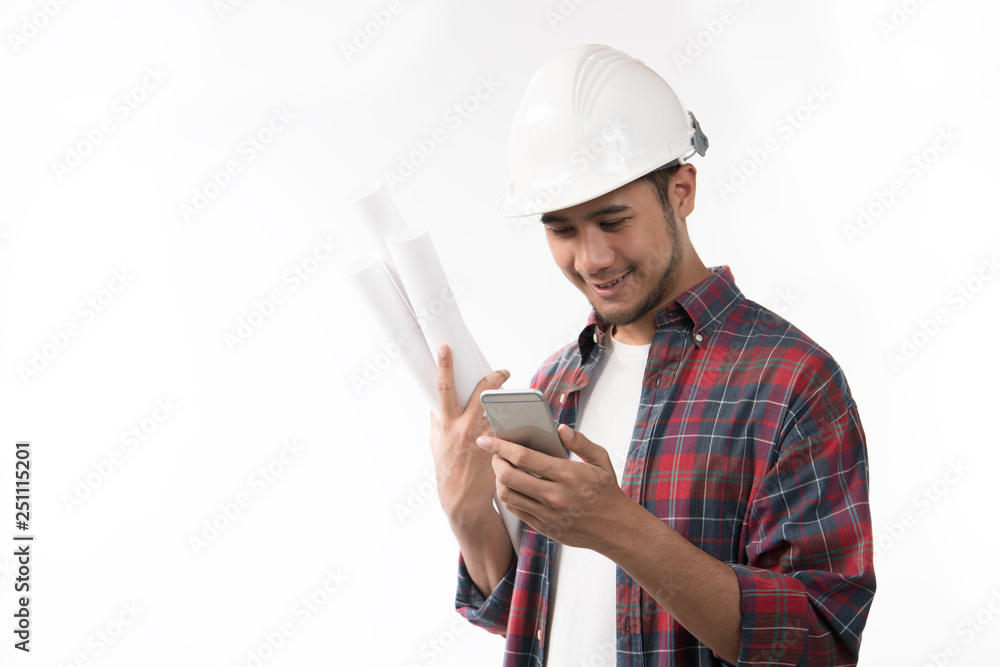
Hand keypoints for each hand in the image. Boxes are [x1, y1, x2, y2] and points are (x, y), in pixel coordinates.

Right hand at [429, 343, 509, 521]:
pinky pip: (510, 427)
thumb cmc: (448, 469)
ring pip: (500, 408)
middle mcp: (465, 427)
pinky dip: (516, 421)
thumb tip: (436, 405)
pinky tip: (524, 420)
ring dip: (510, 400)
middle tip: (504, 372)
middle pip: (482, 392)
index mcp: (446, 424)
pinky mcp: (498, 446)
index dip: (444, 365)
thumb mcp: (436, 443)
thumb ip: (437, 422)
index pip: (444, 388)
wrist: (462, 498)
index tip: (446, 347)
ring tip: (517, 397)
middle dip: (494, 377)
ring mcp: (483, 437)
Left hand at [478, 424, 631, 550]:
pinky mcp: (544, 527)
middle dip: (495, 462)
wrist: (616, 528)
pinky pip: (516, 510)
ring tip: (503, 470)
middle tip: (495, 454)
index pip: (523, 457)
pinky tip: (511, 487)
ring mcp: (548, 513)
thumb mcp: (600, 460)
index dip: (500, 446)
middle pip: (508, 477)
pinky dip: (508, 496)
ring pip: (507, 496)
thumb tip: (560, 428)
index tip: (486, 439)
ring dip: (499, 480)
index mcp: (567, 474)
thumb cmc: (607, 491)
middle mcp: (555, 495)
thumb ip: (580, 442)